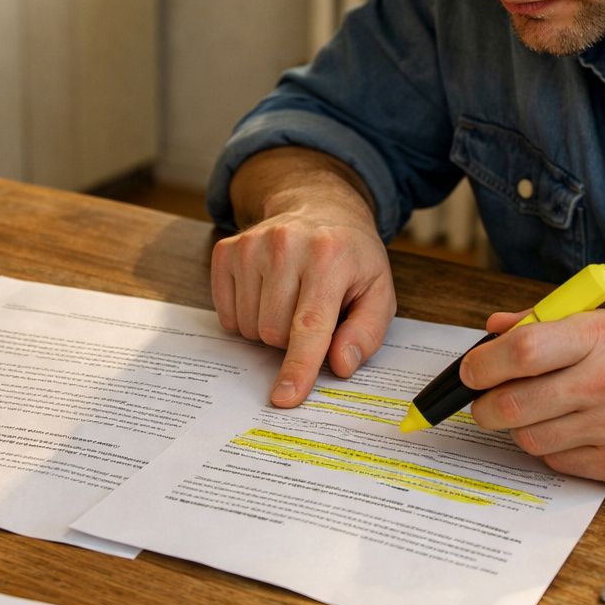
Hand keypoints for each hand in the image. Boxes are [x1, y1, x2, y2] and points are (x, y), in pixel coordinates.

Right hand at [211, 200, 394, 407]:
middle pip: (274, 333)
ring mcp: (250, 245)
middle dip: (292, 340)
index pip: (310, 325)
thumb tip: (341, 365)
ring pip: (248, 327)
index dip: (299, 366)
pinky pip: (226, 314)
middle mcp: (285, 245)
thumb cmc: (350, 257)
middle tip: (310, 313)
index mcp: (330, 255)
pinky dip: (246, 316)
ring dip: (269, 328)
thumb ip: (367, 332)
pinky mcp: (227, 251)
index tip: (286, 397)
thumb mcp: (378, 291)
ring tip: (290, 299)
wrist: (318, 208)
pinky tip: (266, 293)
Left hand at [461, 309, 604, 485]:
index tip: (470, 372)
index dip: (481, 365)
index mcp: (600, 337)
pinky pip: (558, 464)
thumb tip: (494, 330)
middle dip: (484, 407)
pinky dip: (552, 450)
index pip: (520, 352)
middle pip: (513, 405)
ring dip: (520, 430)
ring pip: (530, 440)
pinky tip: (568, 433)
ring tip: (536, 415)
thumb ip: (545, 324)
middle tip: (485, 403)